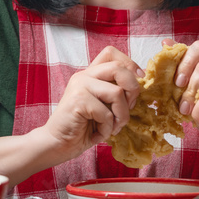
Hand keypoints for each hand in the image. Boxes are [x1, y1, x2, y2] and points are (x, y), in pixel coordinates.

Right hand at [44, 46, 141, 161]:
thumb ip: (116, 91)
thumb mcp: (105, 106)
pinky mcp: (78, 101)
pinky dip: (108, 129)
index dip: (130, 63)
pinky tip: (97, 134)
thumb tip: (141, 81)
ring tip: (113, 127)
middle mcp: (84, 76)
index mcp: (90, 74)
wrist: (58, 145)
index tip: (139, 79)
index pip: (110, 53)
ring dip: (122, 116)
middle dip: (133, 90)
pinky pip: (107, 114)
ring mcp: (80, 86)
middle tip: (127, 109)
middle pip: (119, 68)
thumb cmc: (84, 127)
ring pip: (118, 93)